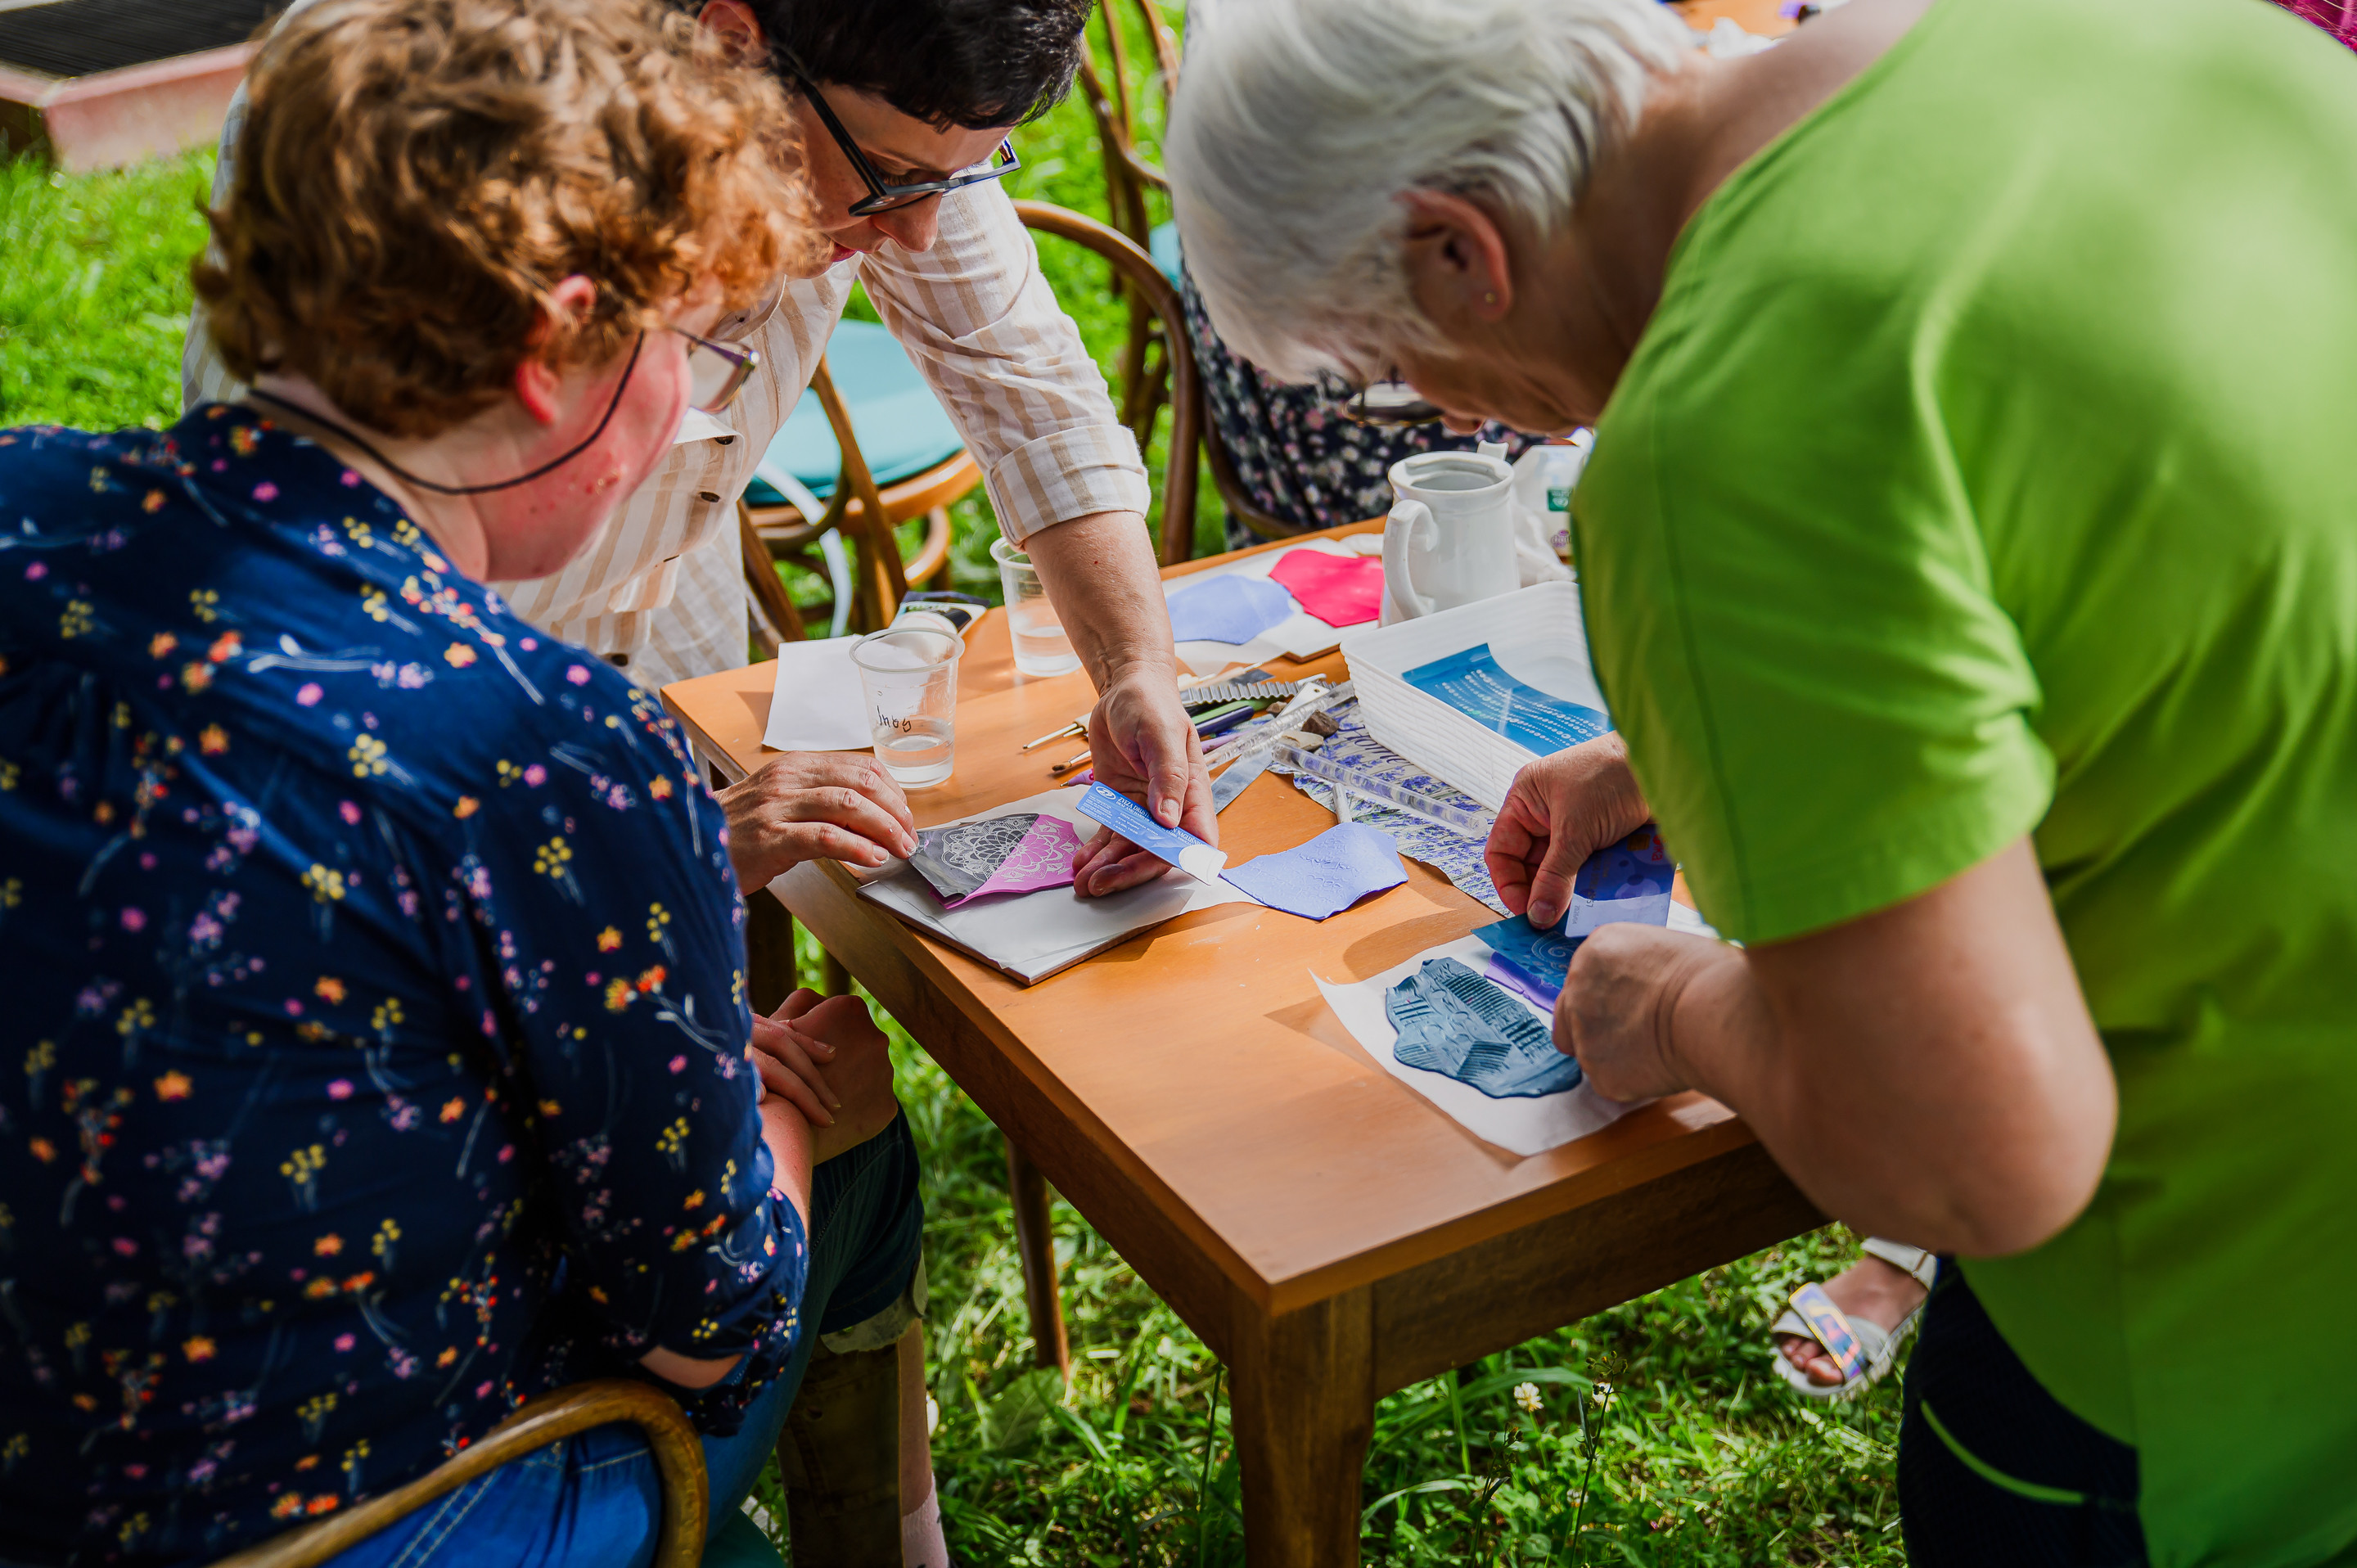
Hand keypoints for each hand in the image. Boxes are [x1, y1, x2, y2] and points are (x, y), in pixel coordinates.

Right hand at [717, 753, 915, 891]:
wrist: (687, 846)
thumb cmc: (737, 830)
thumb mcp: (780, 802)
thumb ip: (820, 802)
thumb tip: (872, 820)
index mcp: (795, 765)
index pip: (861, 766)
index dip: (893, 791)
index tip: (905, 816)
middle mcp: (789, 779)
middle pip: (862, 783)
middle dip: (896, 811)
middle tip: (909, 837)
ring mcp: (778, 806)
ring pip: (850, 806)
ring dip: (885, 830)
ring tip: (899, 849)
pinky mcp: (771, 838)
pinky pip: (826, 837)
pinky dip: (857, 848)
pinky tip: (872, 859)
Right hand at [751, 988, 899, 1163]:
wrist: (782, 1125)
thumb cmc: (770, 1068)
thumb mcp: (778, 1023)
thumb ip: (803, 1002)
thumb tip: (821, 997)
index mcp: (850, 1009)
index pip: (841, 1015)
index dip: (824, 1032)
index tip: (810, 1048)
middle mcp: (877, 1037)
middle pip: (859, 1044)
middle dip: (844, 1055)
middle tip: (818, 1074)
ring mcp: (886, 1072)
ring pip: (868, 1074)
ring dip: (853, 1081)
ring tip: (823, 1098)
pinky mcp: (888, 1106)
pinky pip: (873, 1104)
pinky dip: (857, 1109)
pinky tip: (834, 1117)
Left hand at [1071, 666, 1216, 897]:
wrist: (1124, 689)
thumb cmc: (1150, 705)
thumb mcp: (1160, 733)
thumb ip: (1168, 775)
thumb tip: (1169, 821)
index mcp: (1192, 792)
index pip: (1195, 838)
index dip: (1179, 860)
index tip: (1151, 870)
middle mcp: (1171, 807)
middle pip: (1157, 853)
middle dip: (1130, 872)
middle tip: (1100, 884)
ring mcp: (1144, 809)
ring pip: (1130, 850)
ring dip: (1109, 869)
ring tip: (1083, 883)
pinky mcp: (1120, 806)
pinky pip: (1110, 837)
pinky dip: (1097, 853)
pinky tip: (1081, 863)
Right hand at [1484, 734, 1650, 927]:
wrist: (1664, 764)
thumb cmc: (1611, 775)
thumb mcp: (1575, 830)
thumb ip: (1555, 876)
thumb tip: (1538, 916)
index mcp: (1526, 800)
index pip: (1502, 851)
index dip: (1509, 884)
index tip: (1526, 912)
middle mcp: (1546, 814)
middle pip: (1532, 865)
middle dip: (1543, 891)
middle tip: (1555, 921)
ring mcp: (1576, 825)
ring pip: (1564, 870)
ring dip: (1572, 890)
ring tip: (1580, 912)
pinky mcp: (1603, 836)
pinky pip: (1590, 868)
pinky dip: (1595, 883)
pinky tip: (1602, 898)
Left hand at [1555, 923, 1719, 1101]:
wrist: (1713, 1014)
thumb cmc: (1707, 977)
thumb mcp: (1661, 948)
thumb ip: (1633, 966)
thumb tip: (1639, 984)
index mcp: (1595, 952)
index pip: (1581, 981)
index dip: (1604, 998)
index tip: (1626, 1007)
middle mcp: (1578, 991)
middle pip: (1567, 1020)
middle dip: (1590, 1031)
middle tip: (1628, 1037)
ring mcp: (1585, 1036)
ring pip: (1591, 1054)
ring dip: (1615, 1056)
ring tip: (1658, 1048)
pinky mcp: (1601, 1074)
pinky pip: (1612, 1082)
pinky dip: (1632, 1080)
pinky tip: (1662, 1066)